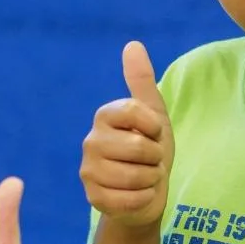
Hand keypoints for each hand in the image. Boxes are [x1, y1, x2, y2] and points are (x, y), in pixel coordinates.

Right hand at [80, 41, 173, 227]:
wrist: (146, 192)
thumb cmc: (150, 151)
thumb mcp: (153, 115)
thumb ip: (142, 81)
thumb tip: (133, 44)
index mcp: (104, 116)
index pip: (135, 111)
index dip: (154, 126)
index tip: (154, 134)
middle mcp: (90, 141)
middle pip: (138, 147)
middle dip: (155, 157)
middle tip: (149, 160)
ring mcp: (89, 171)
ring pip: (136, 175)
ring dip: (151, 179)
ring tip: (144, 177)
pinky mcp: (93, 198)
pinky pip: (130, 198)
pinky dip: (143, 198)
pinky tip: (138, 195)